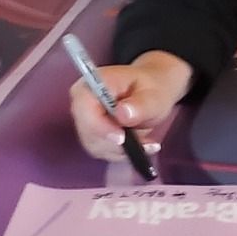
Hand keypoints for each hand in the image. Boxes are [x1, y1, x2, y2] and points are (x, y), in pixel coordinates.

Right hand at [70, 50, 192, 159]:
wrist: (151, 93)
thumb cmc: (152, 88)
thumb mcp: (154, 95)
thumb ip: (140, 105)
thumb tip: (122, 113)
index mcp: (93, 83)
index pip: (84, 107)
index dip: (99, 126)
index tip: (122, 137)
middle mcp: (82, 102)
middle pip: (88, 131)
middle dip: (116, 142)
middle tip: (144, 143)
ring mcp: (85, 121)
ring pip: (96, 146)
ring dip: (122, 149)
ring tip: (145, 141)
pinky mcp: (91, 136)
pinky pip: (102, 151)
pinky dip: (122, 152)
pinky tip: (139, 144)